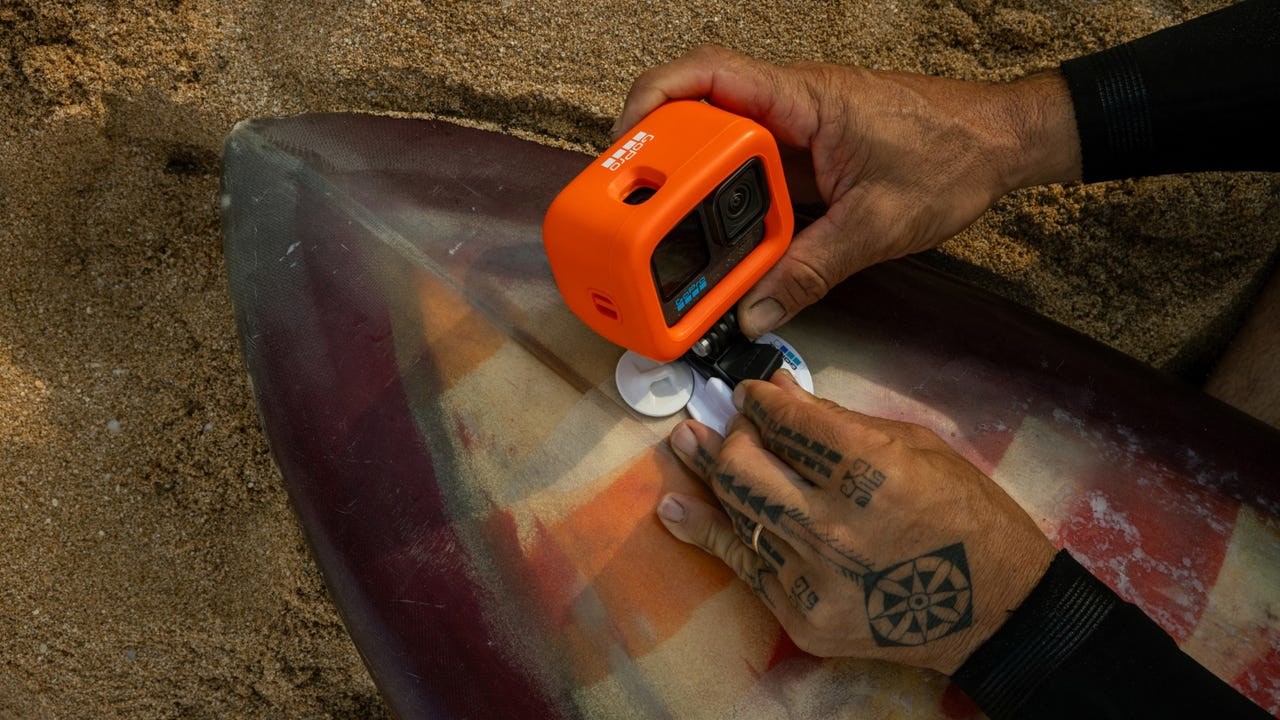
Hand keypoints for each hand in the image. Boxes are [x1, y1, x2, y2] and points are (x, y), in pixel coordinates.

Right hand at [615, 46, 1080, 336]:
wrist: (1003, 142)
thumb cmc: (952, 158)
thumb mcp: (875, 226)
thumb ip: (810, 271)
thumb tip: (754, 313)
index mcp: (802, 101)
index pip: (707, 76)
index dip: (654, 101)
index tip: (623, 145)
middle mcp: (791, 105)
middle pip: (699, 111)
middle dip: (658, 151)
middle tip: (630, 203)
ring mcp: (798, 128)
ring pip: (723, 144)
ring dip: (691, 180)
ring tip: (664, 228)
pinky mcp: (808, 152)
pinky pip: (753, 171)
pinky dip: (728, 201)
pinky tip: (719, 240)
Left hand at [657, 371, 1055, 673]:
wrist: (997, 609)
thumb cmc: (968, 517)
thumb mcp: (916, 446)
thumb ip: (838, 420)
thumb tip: (779, 391)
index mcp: (869, 469)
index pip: (783, 421)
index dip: (758, 400)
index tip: (752, 394)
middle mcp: (833, 524)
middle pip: (743, 464)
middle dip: (732, 435)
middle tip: (730, 423)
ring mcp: (813, 575)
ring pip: (737, 510)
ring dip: (709, 472)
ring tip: (687, 445)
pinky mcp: (802, 615)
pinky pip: (745, 564)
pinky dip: (707, 532)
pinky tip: (676, 508)